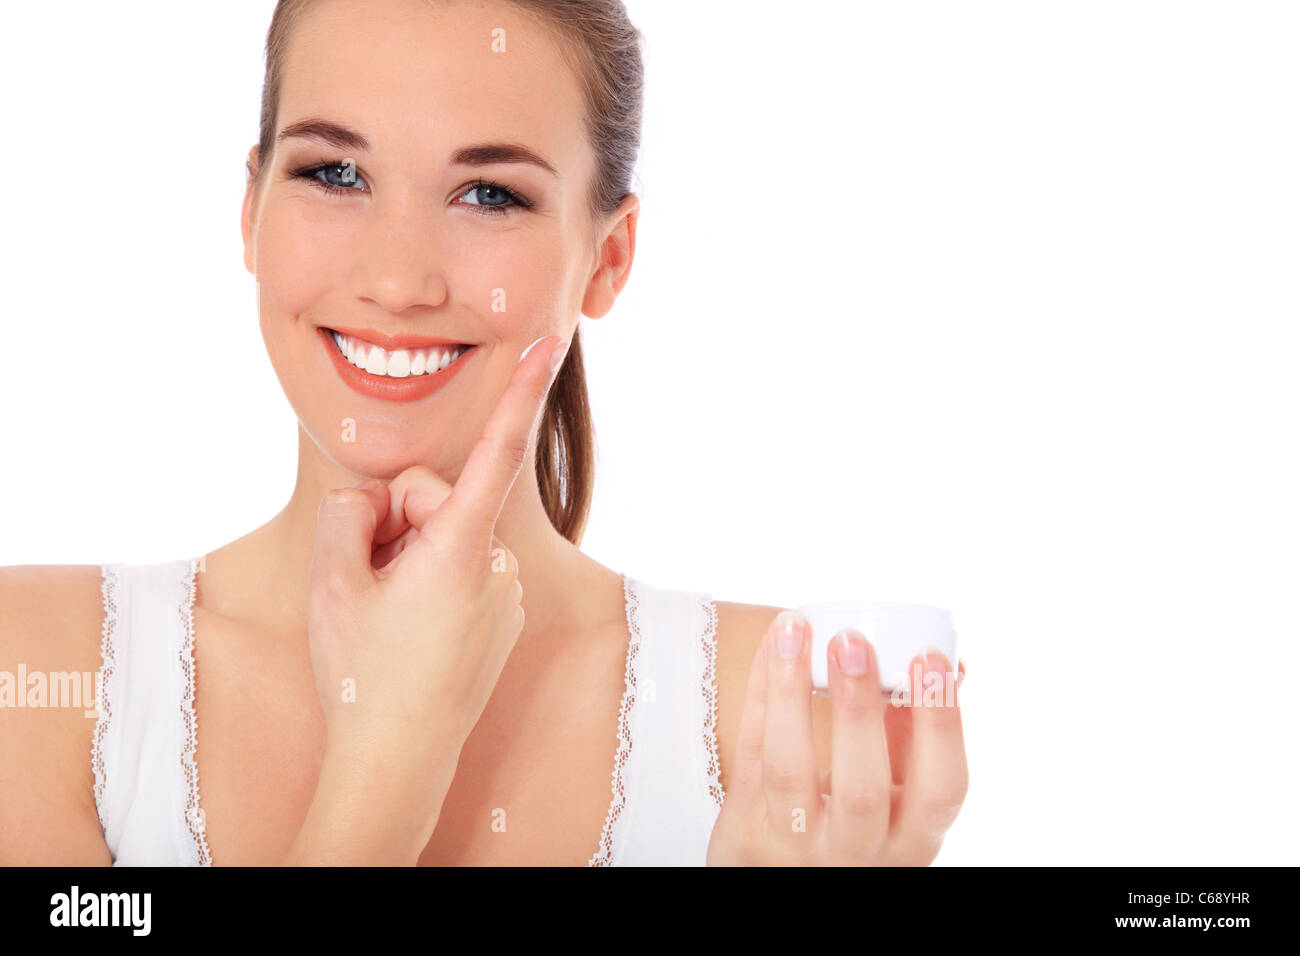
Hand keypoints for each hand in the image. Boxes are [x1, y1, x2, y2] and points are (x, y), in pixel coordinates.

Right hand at [305, 335, 567, 765]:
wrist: (396, 760)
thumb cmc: (364, 672)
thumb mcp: (331, 579)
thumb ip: (350, 513)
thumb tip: (376, 504)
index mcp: (461, 548)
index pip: (497, 452)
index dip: (523, 392)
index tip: (553, 343)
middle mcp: (495, 567)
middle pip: (433, 500)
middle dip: (393, 523)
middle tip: (364, 577)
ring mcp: (502, 595)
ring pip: (442, 539)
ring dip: (407, 558)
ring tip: (383, 614)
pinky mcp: (499, 617)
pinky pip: (456, 572)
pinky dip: (427, 583)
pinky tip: (405, 629)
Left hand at [706, 611, 967, 865]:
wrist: (784, 883)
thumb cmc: (854, 829)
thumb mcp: (898, 802)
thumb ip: (918, 738)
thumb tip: (951, 664)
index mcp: (911, 840)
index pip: (941, 789)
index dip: (940, 722)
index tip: (929, 656)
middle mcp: (855, 852)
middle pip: (861, 788)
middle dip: (858, 709)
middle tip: (850, 640)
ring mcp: (794, 844)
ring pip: (788, 770)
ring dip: (791, 692)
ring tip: (795, 630)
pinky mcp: (743, 829)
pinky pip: (748, 753)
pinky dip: (759, 693)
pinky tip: (772, 645)